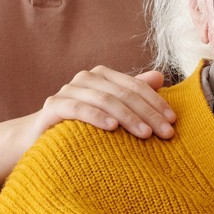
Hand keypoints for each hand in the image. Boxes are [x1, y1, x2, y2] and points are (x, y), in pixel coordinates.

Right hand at [29, 67, 174, 146]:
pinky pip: (78, 109)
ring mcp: (68, 91)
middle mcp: (86, 78)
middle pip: (123, 93)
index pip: (135, 86)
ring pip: (105, 100)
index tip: (173, 121)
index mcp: (102, 76)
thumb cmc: (81, 125)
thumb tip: (160, 77)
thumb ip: (133, 93)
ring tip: (146, 134)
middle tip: (165, 133)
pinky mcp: (54, 106)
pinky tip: (112, 128)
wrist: (40, 137)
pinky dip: (97, 117)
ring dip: (128, 117)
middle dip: (148, 113)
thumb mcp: (111, 110)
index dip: (156, 102)